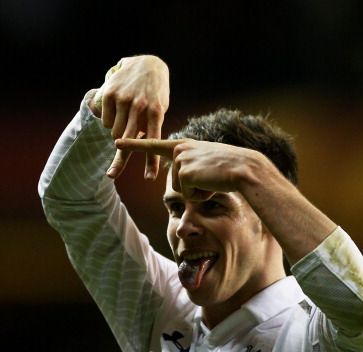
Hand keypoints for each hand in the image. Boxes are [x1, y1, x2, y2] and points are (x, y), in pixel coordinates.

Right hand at [90, 55, 169, 178]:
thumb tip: (140, 152)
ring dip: (118, 133)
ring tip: (125, 120)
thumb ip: (150, 130)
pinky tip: (117, 110)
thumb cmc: (155, 96)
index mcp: (156, 112)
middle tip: (115, 167)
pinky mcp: (110, 94)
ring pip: (114, 133)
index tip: (149, 178)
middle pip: (128, 142)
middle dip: (123, 152)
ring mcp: (124, 99)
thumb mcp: (160, 111)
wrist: (147, 64)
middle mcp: (140, 105)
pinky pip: (106, 122)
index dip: (151, 162)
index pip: (153, 142)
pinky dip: (110, 122)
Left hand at [115, 137, 255, 197]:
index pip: (155, 145)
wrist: (244, 169)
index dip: (134, 144)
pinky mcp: (184, 172)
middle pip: (175, 182)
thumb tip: (182, 180)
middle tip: (211, 179)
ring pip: (181, 190)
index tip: (117, 142)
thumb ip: (191, 168)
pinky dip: (201, 195)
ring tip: (212, 179)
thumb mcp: (207, 164)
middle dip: (193, 189)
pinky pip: (188, 194)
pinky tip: (212, 183)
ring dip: (198, 192)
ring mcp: (181, 159)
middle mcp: (180, 149)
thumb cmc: (230, 170)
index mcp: (184, 145)